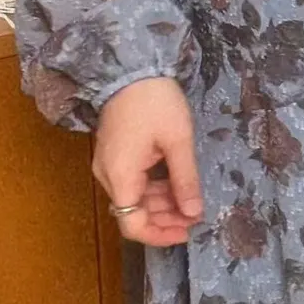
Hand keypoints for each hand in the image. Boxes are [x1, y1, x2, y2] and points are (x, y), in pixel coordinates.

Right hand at [92, 77, 202, 246]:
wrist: (131, 69)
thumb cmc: (156, 102)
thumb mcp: (178, 140)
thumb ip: (185, 179)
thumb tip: (194, 213)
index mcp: (121, 174)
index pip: (131, 223)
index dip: (158, 234)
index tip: (186, 232)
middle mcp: (108, 175)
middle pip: (132, 212)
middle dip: (164, 219)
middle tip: (195, 217)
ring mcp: (109, 164)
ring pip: (134, 198)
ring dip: (160, 205)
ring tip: (189, 202)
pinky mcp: (114, 155)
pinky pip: (132, 182)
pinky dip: (153, 189)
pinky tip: (175, 186)